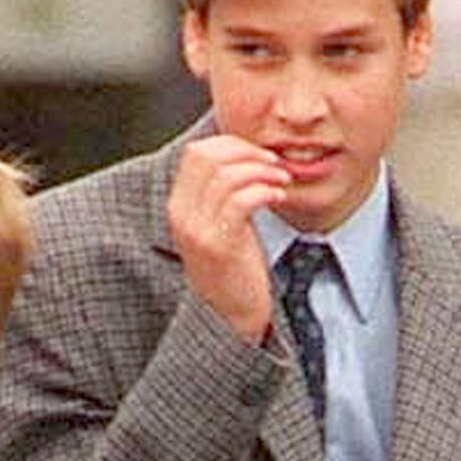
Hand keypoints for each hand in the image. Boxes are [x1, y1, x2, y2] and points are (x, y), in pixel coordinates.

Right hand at [166, 133, 296, 341]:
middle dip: (249, 153)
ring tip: (281, 181)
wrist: (229, 316)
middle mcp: (181, 215)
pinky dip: (266, 191)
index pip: (197, 152)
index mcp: (178, 206)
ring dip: (263, 172)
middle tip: (274, 164)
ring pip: (227, 175)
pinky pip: (242, 200)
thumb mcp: (219, 223)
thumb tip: (244, 154)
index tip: (260, 155)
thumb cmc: (233, 267)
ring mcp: (197, 231)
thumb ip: (220, 191)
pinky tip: (279, 197)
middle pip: (209, 157)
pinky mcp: (220, 245)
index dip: (233, 145)